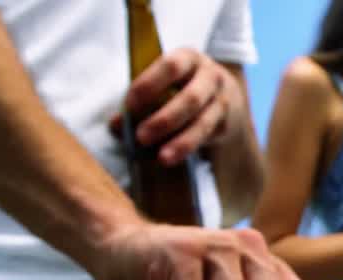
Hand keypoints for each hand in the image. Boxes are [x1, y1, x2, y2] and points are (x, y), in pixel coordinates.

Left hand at [110, 48, 244, 165]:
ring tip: (161, 158)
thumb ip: (140, 99)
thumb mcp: (163, 81)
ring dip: (180, 142)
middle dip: (164, 119)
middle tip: (141, 136)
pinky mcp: (225, 125)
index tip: (129, 106)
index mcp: (189, 58)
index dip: (149, 85)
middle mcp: (210, 77)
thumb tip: (117, 124)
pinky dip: (187, 148)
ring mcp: (221, 101)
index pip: (171, 67)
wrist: (223, 95)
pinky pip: (206, 138)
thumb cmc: (181, 85)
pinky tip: (172, 157)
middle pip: (190, 98)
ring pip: (202, 123)